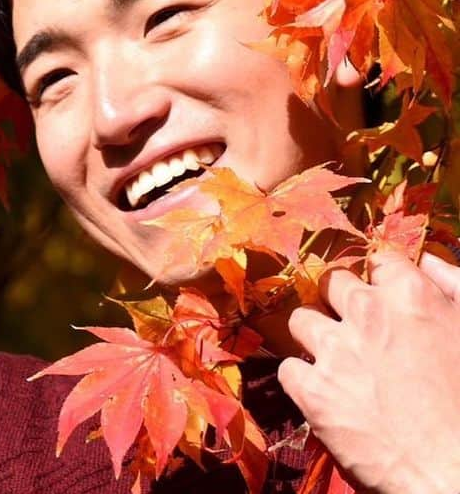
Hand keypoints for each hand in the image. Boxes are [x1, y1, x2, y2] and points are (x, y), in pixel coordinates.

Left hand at [278, 251, 459, 493]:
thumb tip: (428, 261)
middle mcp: (367, 314)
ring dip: (316, 337)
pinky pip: (289, 369)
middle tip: (358, 330)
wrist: (459, 478)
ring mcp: (335, 351)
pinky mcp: (314, 392)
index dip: (381, 279)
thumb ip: (455, 287)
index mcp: (411, 296)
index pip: (378, 260)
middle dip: (342, 302)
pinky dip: (303, 381)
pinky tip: (325, 395)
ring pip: (301, 319)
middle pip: (332, 283)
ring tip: (338, 362)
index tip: (383, 297)